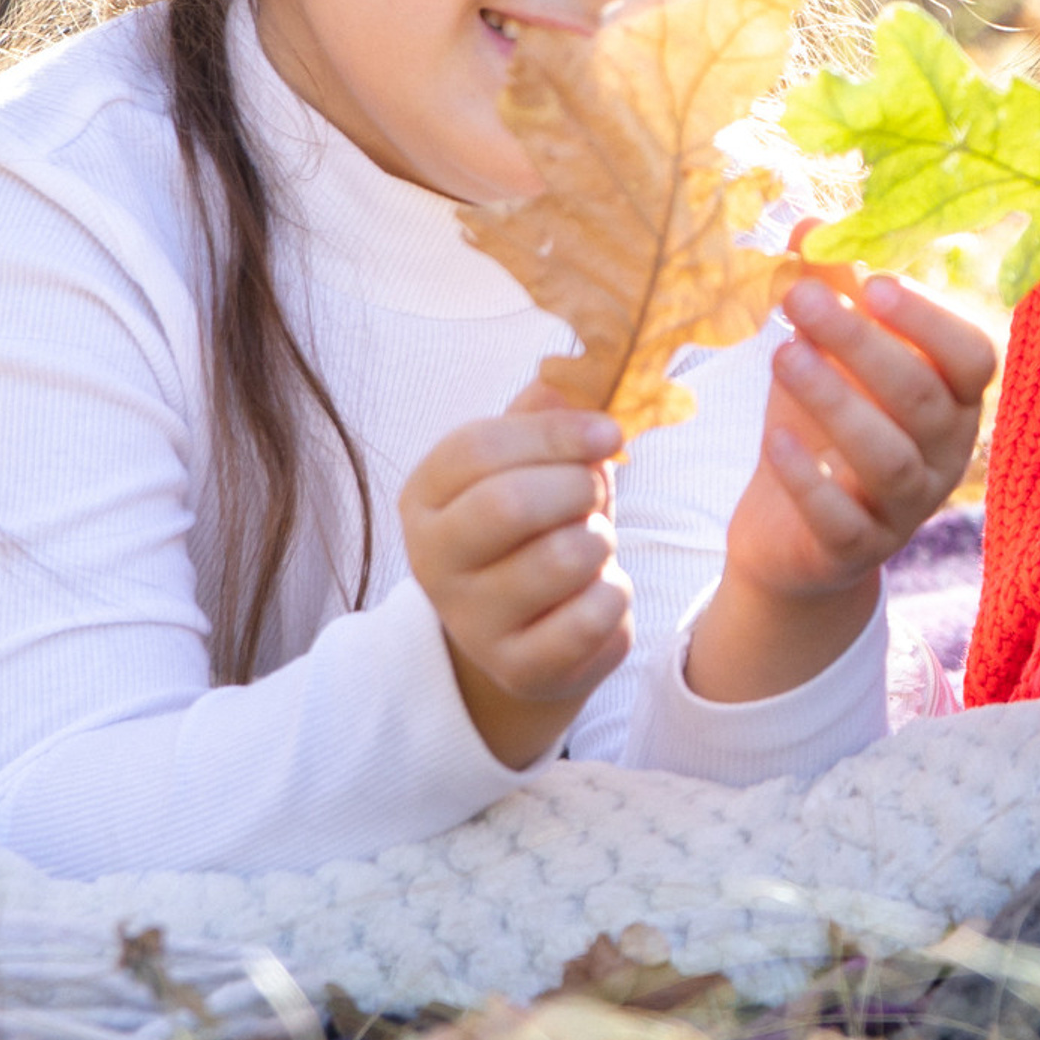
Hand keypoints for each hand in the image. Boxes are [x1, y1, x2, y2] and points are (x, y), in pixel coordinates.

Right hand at [400, 385, 632, 769]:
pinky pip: (593, 616)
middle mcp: (432, 561)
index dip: (556, 433)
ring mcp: (471, 622)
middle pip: (510, 504)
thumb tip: (570, 370)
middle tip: (595, 493)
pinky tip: (596, 593)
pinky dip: (614, 594)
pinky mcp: (520, 668)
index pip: (479, 448)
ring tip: (588, 545)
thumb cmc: (536, 522)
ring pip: (563, 559)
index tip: (610, 433)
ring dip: (600, 540)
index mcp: (426, 496)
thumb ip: (546, 411)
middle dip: (577, 488)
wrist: (529, 630)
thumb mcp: (531, 459)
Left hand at [688, 251, 995, 703]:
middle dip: (860, 344)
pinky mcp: (855, 553)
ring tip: (781, 354)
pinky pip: (843, 521)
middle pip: (921, 397)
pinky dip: (809, 480)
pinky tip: (776, 441)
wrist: (791, 537)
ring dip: (835, 401)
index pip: (972, 357)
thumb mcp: (826, 355)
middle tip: (801, 300)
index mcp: (951, 398)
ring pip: (888, 458)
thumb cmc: (822, 427)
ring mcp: (904, 508)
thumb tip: (811, 219)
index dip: (929, 321)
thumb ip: (828, 290)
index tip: (873, 282)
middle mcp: (943, 453)